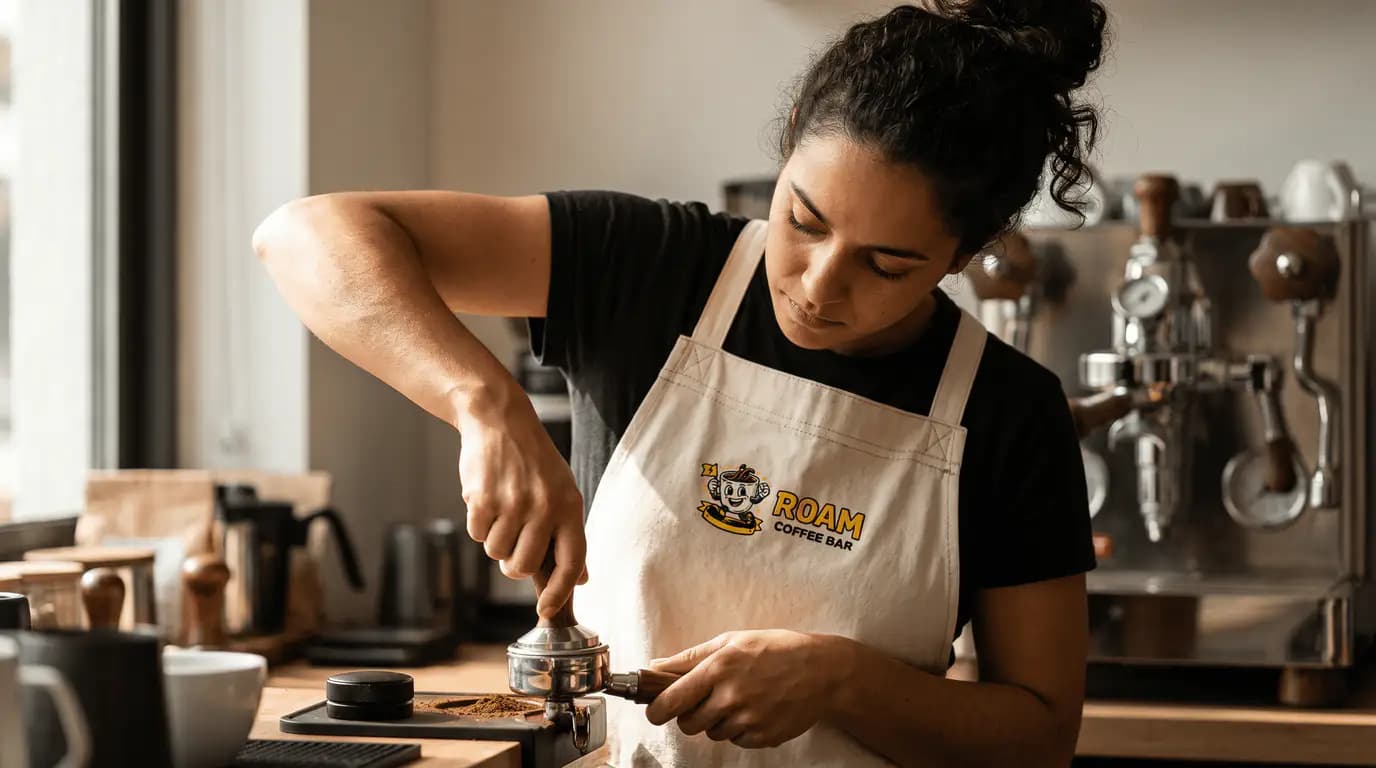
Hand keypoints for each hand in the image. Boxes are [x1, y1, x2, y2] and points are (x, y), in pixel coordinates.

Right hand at [455, 384, 586, 617]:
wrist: (500, 420)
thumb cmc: (534, 462)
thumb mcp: (563, 491)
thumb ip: (570, 535)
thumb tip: (580, 578)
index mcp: (569, 507)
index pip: (571, 562)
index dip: (559, 593)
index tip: (546, 610)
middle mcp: (543, 507)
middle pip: (522, 567)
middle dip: (513, 563)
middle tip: (514, 540)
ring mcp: (512, 503)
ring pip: (496, 553)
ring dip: (495, 540)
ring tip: (502, 510)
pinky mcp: (483, 499)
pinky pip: (476, 534)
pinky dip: (478, 524)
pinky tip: (486, 499)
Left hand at [644, 630, 850, 748]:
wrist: (823, 671)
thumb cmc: (775, 649)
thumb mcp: (731, 641)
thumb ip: (689, 657)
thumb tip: (654, 666)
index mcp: (718, 668)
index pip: (671, 701)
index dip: (656, 710)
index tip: (655, 711)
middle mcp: (731, 697)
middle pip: (688, 724)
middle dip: (690, 715)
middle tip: (706, 699)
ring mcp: (748, 720)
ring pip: (712, 733)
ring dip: (718, 720)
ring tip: (740, 698)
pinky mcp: (763, 737)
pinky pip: (736, 740)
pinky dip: (740, 729)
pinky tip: (756, 708)